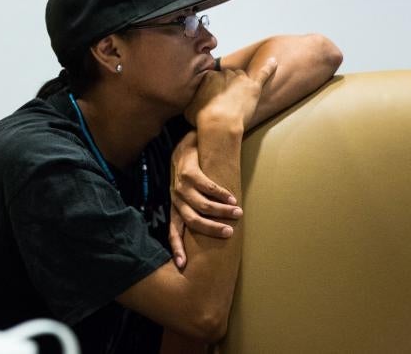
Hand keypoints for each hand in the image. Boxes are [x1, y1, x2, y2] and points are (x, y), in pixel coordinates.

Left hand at [168, 131, 243, 269]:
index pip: (172, 232)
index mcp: (175, 208)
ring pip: (201, 204)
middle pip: (192, 221)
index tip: (182, 266)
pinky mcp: (188, 172)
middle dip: (211, 229)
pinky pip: (207, 187)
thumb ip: (198, 212)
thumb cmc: (193, 175)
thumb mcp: (189, 195)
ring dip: (221, 211)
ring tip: (237, 213)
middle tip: (229, 233)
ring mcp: (180, 186)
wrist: (188, 144)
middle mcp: (175, 199)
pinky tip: (231, 198)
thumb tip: (215, 236)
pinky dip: (221, 194)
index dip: (176, 248)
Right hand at [184, 59, 276, 129]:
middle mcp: (224, 73)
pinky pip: (263, 73)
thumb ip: (190, 102)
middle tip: (226, 98)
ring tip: (242, 93)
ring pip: (242, 76)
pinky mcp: (253, 87)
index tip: (213, 97)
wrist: (218, 124)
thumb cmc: (202, 119)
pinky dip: (269, 67)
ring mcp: (240, 79)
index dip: (213, 87)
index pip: (212, 77)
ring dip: (242, 83)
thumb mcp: (187, 109)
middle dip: (227, 84)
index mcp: (209, 76)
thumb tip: (189, 104)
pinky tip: (274, 61)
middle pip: (228, 74)